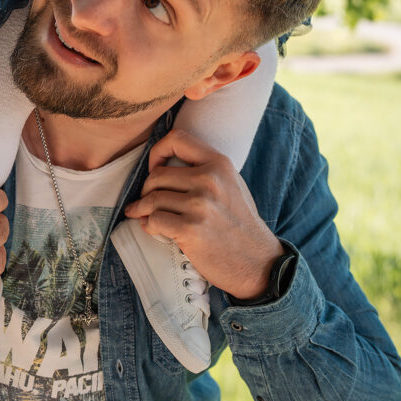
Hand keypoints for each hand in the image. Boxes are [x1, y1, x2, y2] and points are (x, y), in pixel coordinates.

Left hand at [124, 129, 283, 299]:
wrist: (259, 262)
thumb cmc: (241, 223)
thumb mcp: (232, 184)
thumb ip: (206, 169)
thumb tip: (167, 162)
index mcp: (219, 164)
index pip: (177, 138)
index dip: (158, 151)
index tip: (155, 167)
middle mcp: (209, 180)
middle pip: (157, 175)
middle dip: (146, 189)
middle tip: (147, 199)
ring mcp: (199, 205)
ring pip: (152, 198)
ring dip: (142, 208)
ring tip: (141, 213)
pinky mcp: (190, 229)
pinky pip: (154, 220)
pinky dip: (149, 225)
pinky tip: (152, 228)